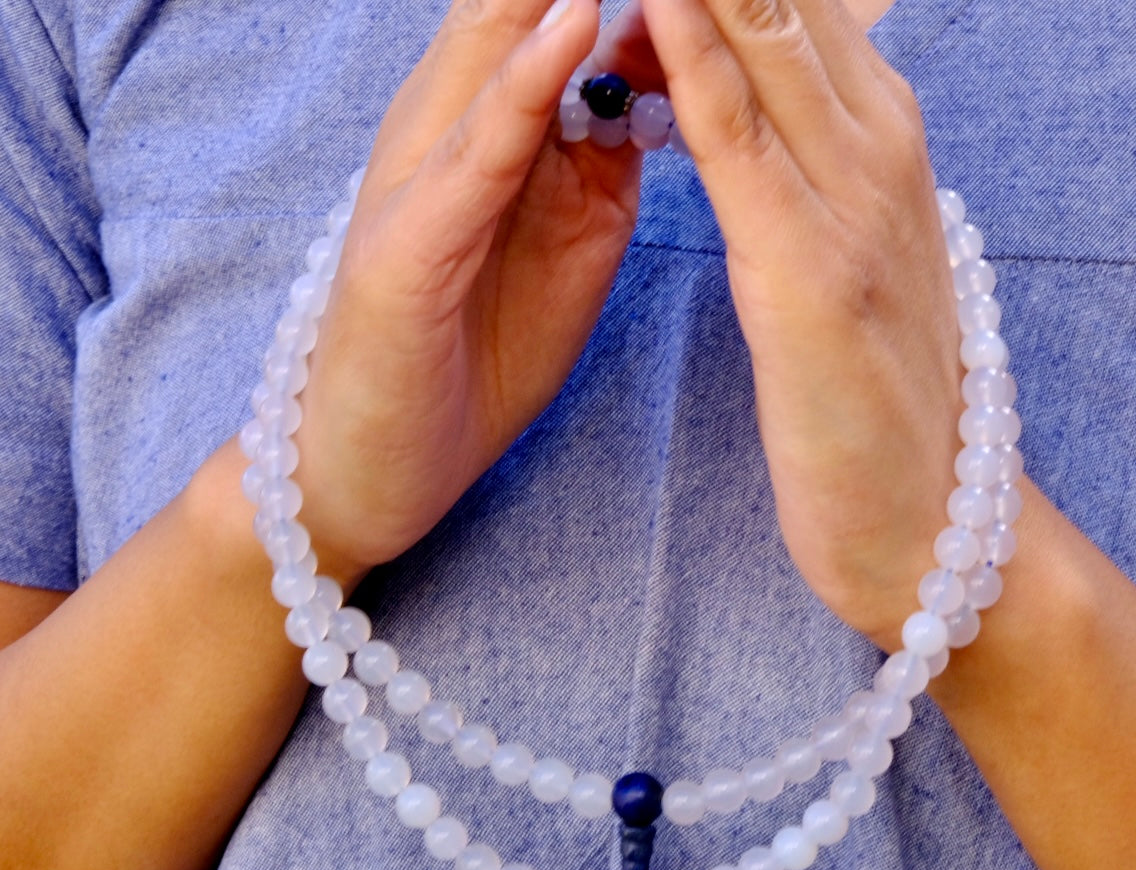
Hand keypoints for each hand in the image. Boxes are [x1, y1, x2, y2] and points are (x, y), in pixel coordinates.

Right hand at [292, 0, 643, 580]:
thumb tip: (663, 100)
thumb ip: (600, 161)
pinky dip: (519, 89)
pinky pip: (470, 156)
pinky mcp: (401, 252)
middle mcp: (450, 128)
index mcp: (498, 125)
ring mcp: (419, 182)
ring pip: (494, 46)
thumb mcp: (564, 242)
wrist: (379, 464)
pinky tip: (571, 26)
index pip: (565, 5)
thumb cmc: (472, 349)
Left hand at [640, 0, 963, 647]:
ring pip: (759, 32)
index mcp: (881, 134)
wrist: (932, 520)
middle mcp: (878, 142)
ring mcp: (852, 201)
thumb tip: (767, 92)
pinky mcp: (811, 272)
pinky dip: (693, 50)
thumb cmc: (878, 393)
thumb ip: (816, 163)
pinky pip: (738, 135)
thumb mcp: (854, 250)